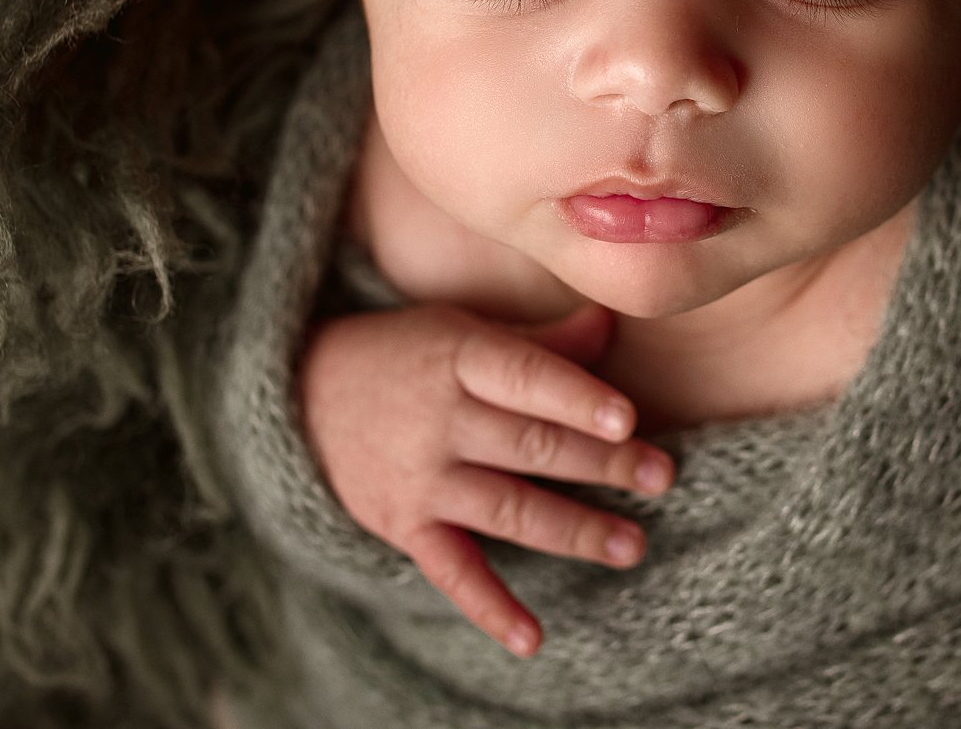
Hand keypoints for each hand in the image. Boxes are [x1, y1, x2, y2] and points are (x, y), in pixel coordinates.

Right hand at [295, 300, 676, 658]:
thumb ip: (540, 342)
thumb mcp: (463, 330)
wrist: (299, 396)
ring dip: (573, 530)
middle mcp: (438, 420)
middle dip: (600, 464)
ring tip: (631, 545)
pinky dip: (490, 608)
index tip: (627, 419)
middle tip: (660, 476)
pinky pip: (453, 572)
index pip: (526, 377)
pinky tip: (531, 637)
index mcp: (458, 357)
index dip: (577, 399)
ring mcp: (420, 479)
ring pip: (508, 510)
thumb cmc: (406, 355)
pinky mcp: (404, 527)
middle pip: (531, 446)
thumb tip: (612, 322)